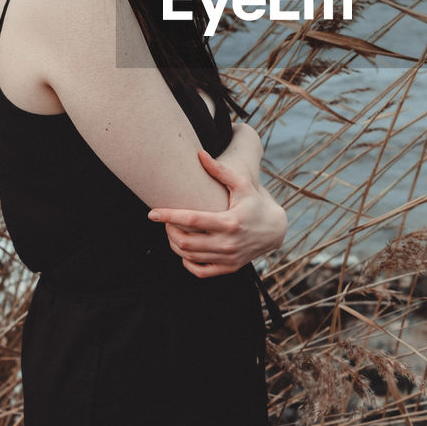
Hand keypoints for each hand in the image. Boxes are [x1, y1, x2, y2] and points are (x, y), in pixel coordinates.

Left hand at [148, 149, 286, 278]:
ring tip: (171, 231)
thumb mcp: (242, 185)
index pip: (192, 221)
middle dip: (169, 231)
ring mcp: (228, 258)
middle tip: (164, 220)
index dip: (169, 216)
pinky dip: (186, 261)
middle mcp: (229, 243)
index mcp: (230, 222)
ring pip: (189, 256)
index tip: (152, 212)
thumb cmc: (254, 202)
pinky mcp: (229, 268)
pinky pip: (200, 271)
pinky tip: (184, 248)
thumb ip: (220, 171)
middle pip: (186, 242)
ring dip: (174, 244)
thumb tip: (199, 154)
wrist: (275, 229)